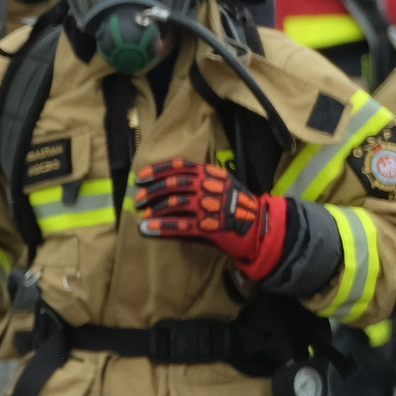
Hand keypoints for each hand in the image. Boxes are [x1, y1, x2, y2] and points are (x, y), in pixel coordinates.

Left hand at [132, 159, 289, 281]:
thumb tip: (170, 180)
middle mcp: (208, 186)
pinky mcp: (208, 226)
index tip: (140, 177)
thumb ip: (201, 178)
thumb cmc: (236, 204)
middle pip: (173, 184)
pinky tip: (148, 229)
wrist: (257, 226)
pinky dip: (161, 227)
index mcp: (210, 173)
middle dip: (151, 192)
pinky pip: (180, 225)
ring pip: (174, 204)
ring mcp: (208, 206)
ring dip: (155, 210)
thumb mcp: (223, 182)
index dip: (157, 170)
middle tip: (137, 200)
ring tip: (143, 216)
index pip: (179, 166)